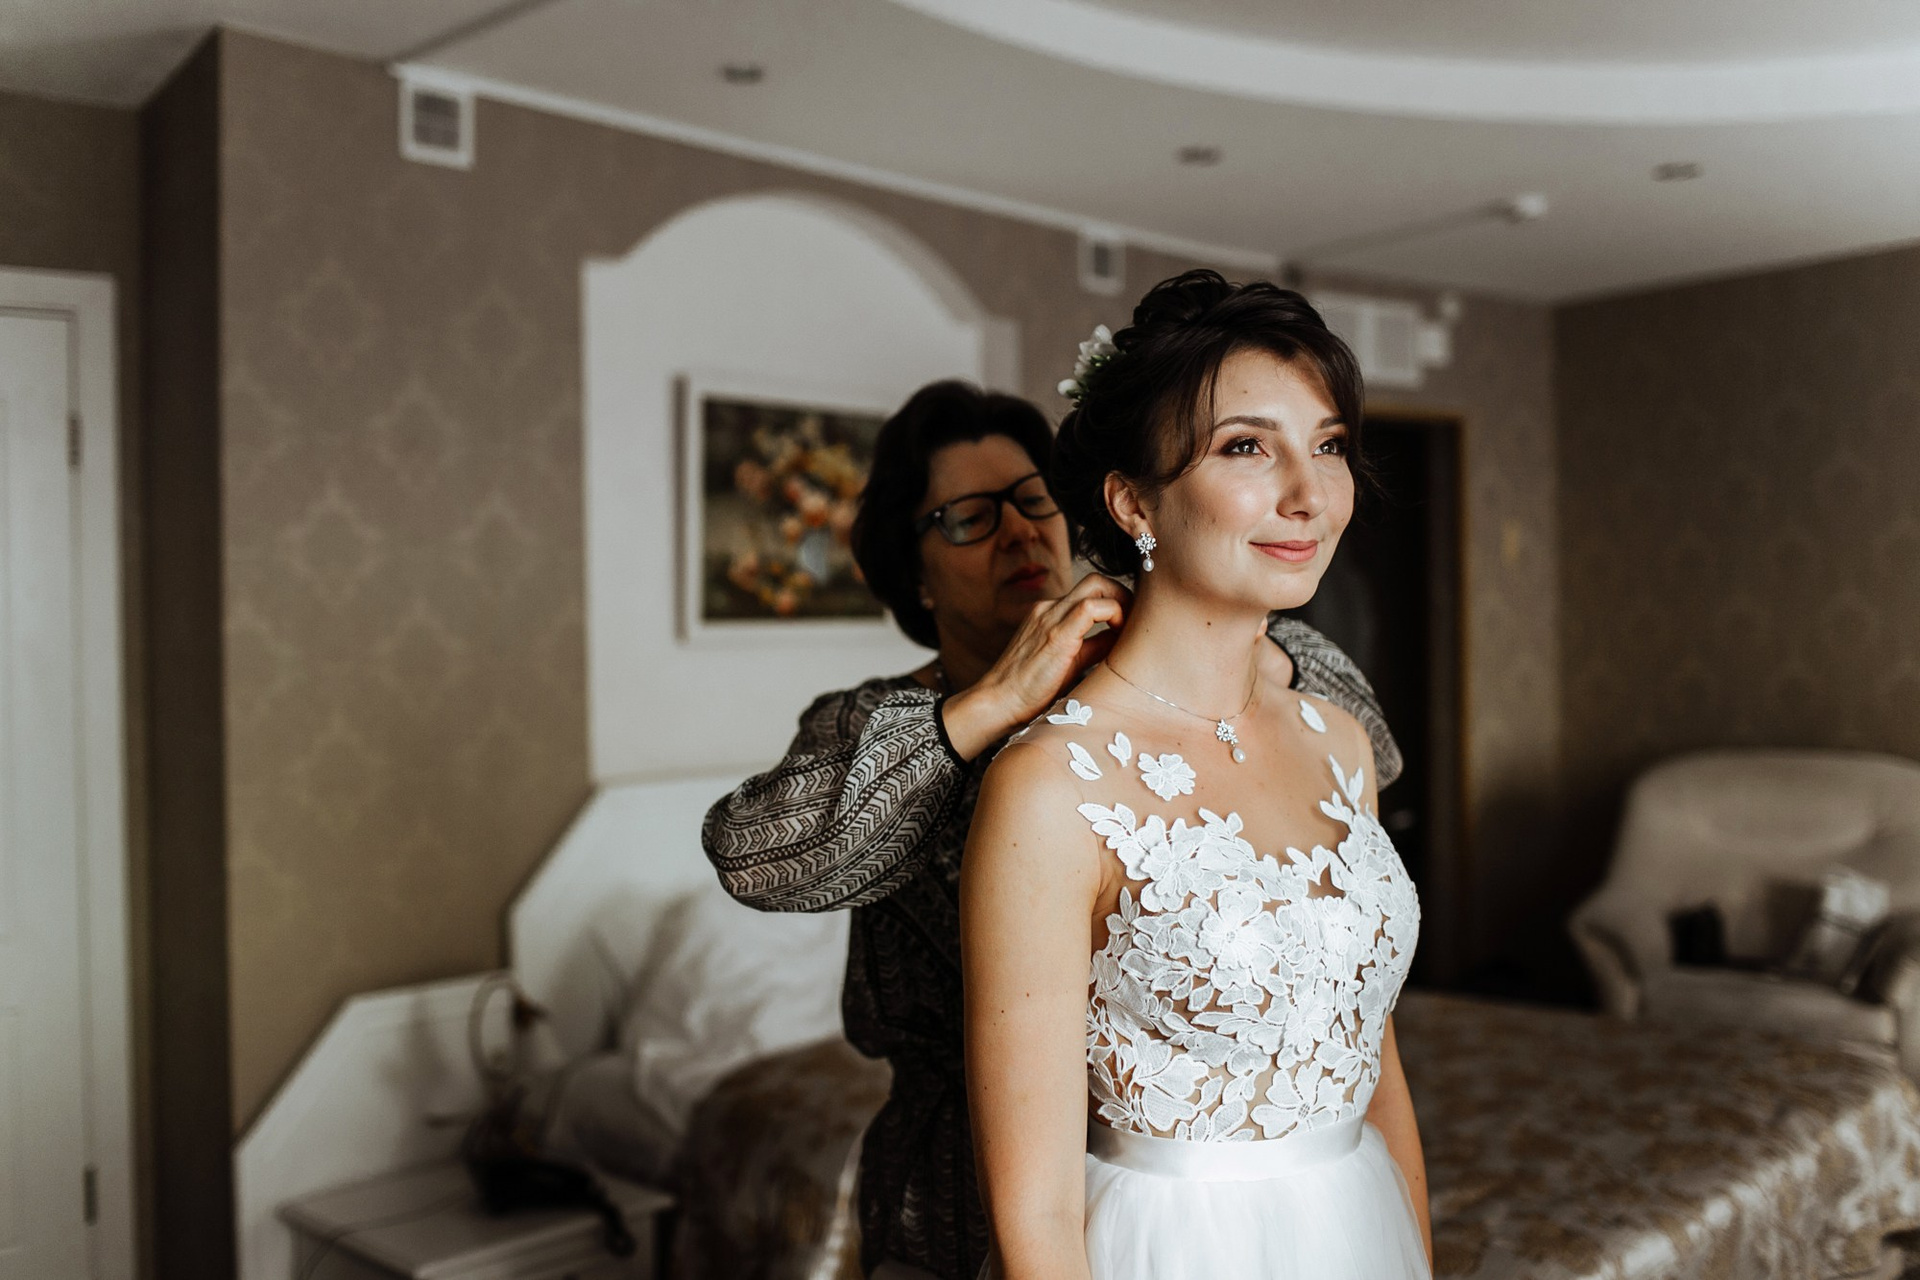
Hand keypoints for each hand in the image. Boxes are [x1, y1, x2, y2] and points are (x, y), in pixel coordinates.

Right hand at [941, 574, 1129, 760]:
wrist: (998, 702)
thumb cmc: (1030, 690)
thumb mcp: (1068, 662)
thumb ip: (1094, 647)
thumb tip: (1122, 640)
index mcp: (1049, 614)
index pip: (1090, 593)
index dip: (1117, 602)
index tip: (1131, 624)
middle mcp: (1049, 609)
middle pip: (1096, 580)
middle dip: (1124, 594)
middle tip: (1136, 621)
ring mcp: (1050, 617)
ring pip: (1097, 585)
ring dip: (1122, 601)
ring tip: (1131, 628)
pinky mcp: (1056, 634)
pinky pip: (1092, 607)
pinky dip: (1114, 613)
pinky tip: (1119, 634)